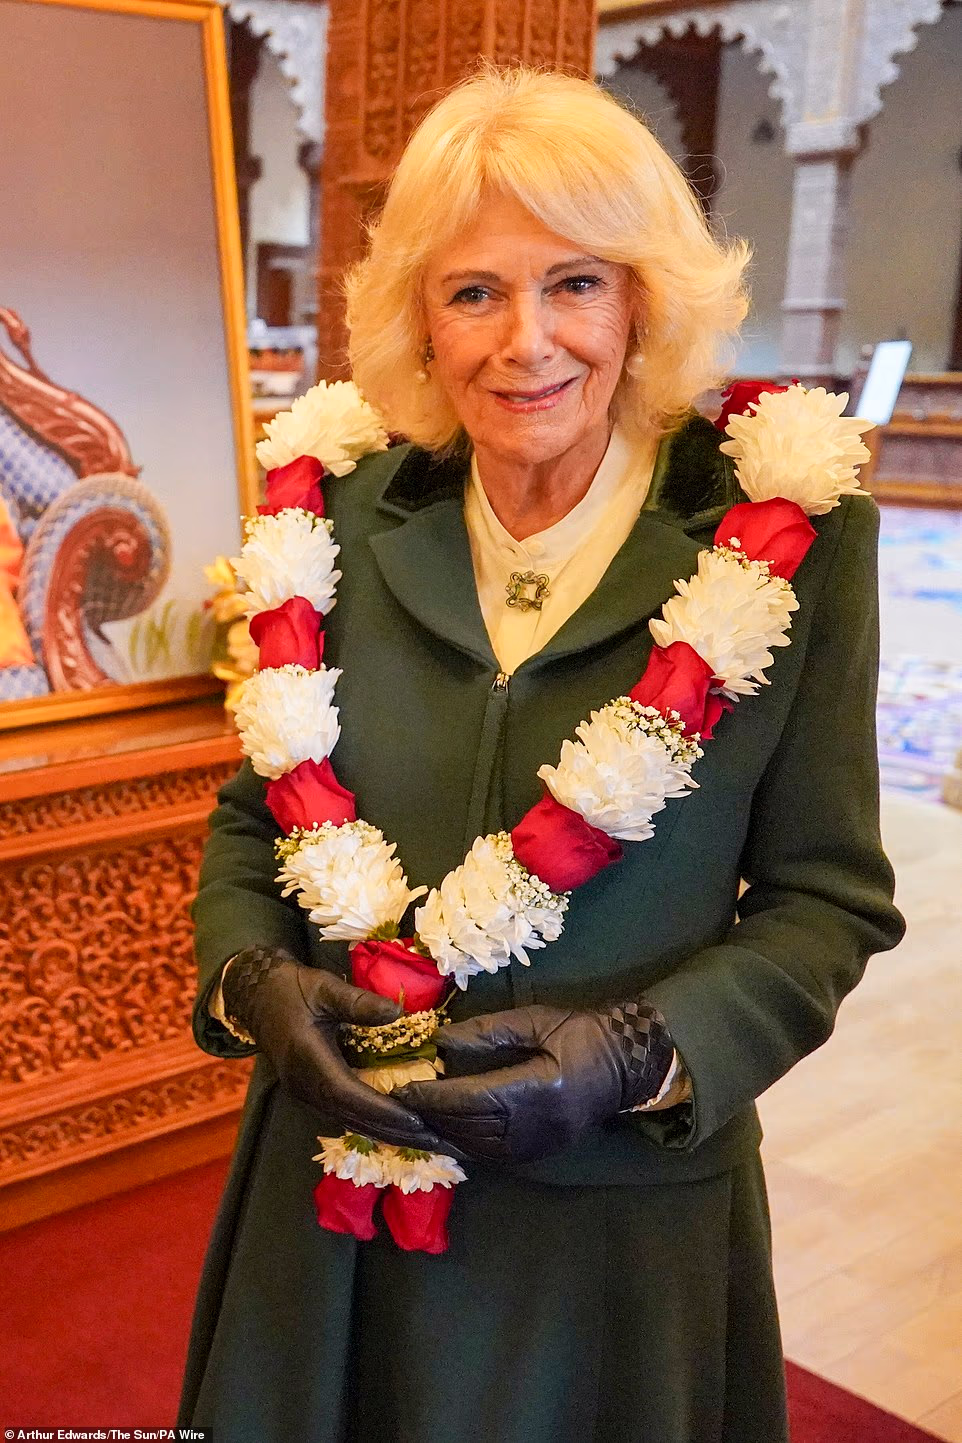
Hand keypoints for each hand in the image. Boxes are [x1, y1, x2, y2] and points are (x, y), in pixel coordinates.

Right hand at [221, 945, 447, 1151]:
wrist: (257, 996)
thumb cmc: (292, 988)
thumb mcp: (325, 988)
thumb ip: (359, 1002)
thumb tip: (397, 1012)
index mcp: (308, 1060)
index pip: (350, 1094)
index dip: (384, 1110)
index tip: (417, 1120)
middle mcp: (306, 1086)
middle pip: (353, 1118)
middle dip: (395, 1132)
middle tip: (435, 1141)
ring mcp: (305, 1093)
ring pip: (349, 1121)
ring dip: (386, 1133)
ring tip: (424, 1140)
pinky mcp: (309, 1092)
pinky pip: (344, 1114)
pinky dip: (371, 1123)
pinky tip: (395, 1127)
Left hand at [395, 1001, 673, 1162]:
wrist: (627, 1066)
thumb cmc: (582, 1034)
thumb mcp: (536, 1020)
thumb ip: (487, 1032)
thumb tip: (440, 1040)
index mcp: (537, 1089)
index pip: (471, 1098)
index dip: (432, 1096)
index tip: (401, 1088)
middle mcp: (534, 1126)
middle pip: (467, 1126)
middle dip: (428, 1115)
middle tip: (392, 1102)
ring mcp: (536, 1146)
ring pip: (473, 1146)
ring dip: (440, 1132)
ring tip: (409, 1116)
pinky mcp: (536, 1154)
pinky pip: (488, 1154)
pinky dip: (460, 1142)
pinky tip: (442, 1129)